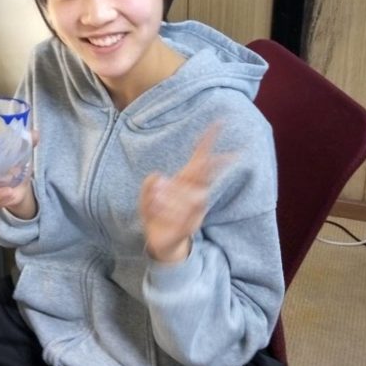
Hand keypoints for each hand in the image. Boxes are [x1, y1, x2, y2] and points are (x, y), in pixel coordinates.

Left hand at [139, 124, 228, 263]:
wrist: (160, 243)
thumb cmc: (157, 214)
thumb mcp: (146, 196)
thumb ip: (148, 185)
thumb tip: (157, 177)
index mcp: (187, 182)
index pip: (201, 158)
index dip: (208, 141)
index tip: (219, 122)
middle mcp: (196, 194)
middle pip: (204, 177)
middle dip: (198, 171)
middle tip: (184, 172)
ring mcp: (195, 212)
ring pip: (192, 198)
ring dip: (172, 197)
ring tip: (154, 198)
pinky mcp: (187, 228)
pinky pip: (182, 218)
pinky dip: (166, 212)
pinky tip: (154, 208)